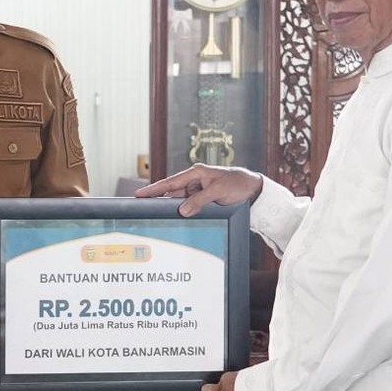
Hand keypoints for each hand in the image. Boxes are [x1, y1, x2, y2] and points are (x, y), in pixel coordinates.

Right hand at [135, 164, 263, 216]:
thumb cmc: (237, 183)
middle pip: (172, 192)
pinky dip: (185, 211)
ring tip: (160, 215)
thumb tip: (183, 210)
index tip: (139, 193)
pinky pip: (189, 205)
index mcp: (196, 173)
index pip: (170, 182)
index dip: (153, 189)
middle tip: (143, 208)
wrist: (253, 188)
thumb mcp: (218, 192)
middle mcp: (195, 180)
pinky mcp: (203, 198)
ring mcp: (198, 190)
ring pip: (180, 201)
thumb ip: (199, 200)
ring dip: (174, 208)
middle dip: (159, 200)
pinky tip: (179, 217)